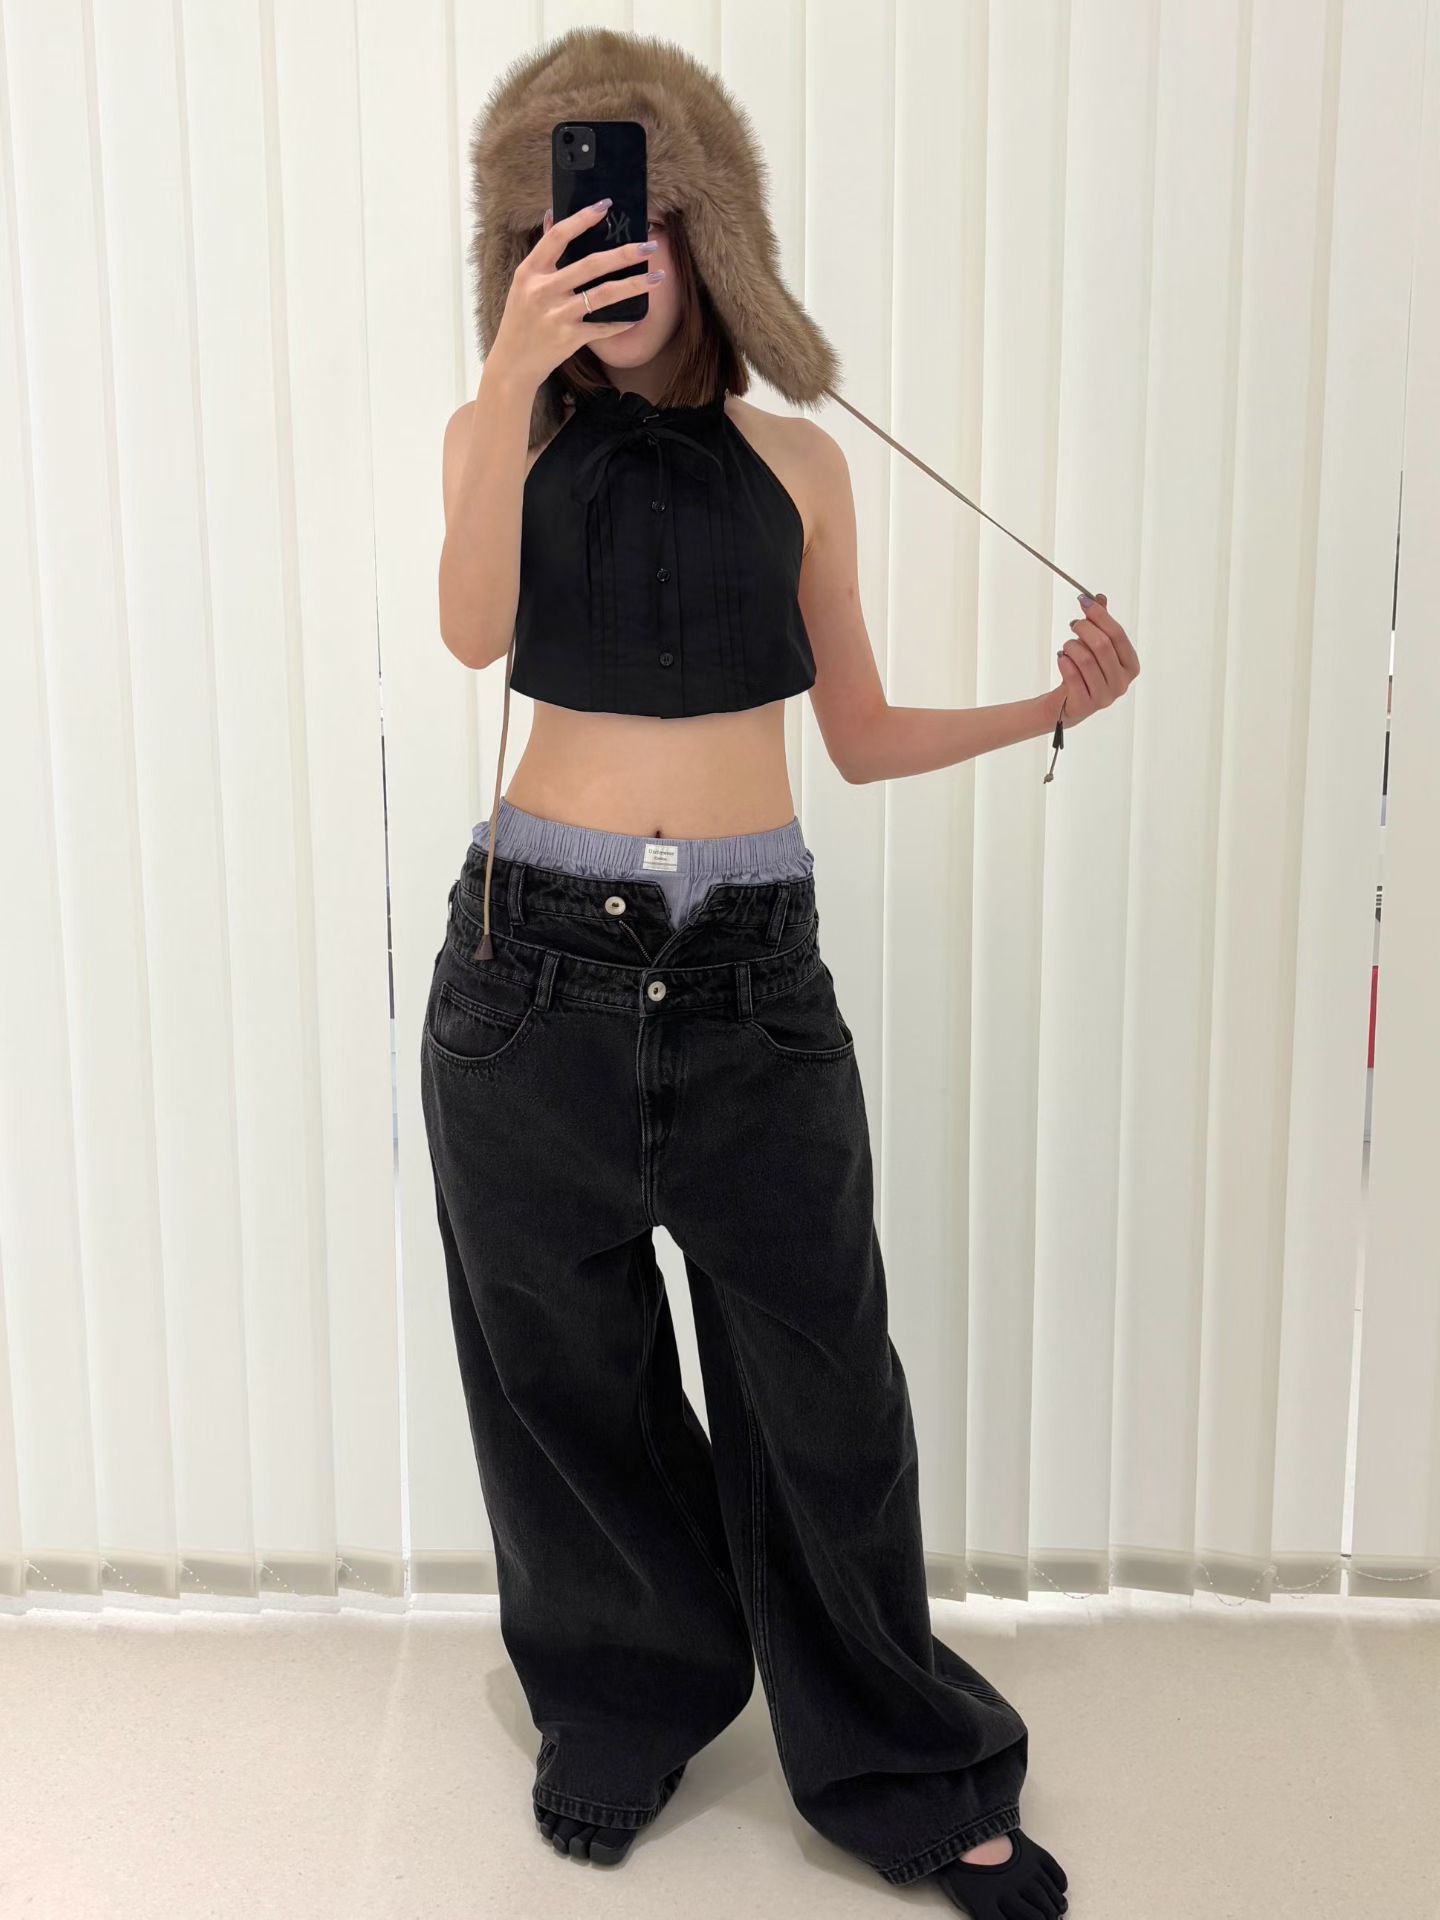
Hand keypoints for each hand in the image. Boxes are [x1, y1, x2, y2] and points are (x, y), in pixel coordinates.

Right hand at [485, 199, 658, 395]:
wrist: (512, 364)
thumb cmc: (521, 320)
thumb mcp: (524, 283)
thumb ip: (542, 253)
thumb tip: (553, 215)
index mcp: (530, 271)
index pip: (558, 236)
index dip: (583, 219)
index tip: (606, 206)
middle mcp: (542, 290)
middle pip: (591, 264)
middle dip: (625, 253)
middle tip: (650, 246)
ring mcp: (556, 315)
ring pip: (603, 294)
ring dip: (634, 284)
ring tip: (657, 277)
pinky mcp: (568, 338)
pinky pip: (603, 326)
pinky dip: (622, 322)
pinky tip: (638, 316)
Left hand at [1051, 592, 1139, 725]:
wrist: (1067, 704)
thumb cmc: (1085, 672)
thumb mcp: (1095, 647)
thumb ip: (1100, 623)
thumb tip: (1100, 598)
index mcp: (1130, 666)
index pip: (1117, 635)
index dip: (1100, 615)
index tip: (1084, 601)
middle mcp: (1122, 683)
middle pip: (1102, 645)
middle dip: (1084, 629)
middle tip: (1073, 624)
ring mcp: (1105, 697)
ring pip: (1085, 659)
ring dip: (1071, 646)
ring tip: (1067, 647)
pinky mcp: (1085, 705)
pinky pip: (1072, 676)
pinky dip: (1064, 662)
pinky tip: (1062, 659)